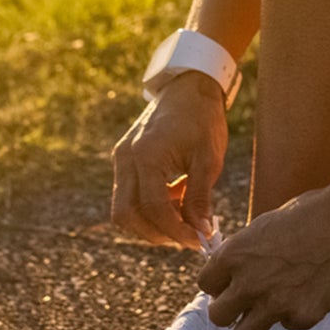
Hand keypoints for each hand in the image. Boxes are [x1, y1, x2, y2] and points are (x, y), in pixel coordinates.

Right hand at [108, 72, 227, 249]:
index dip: (176, 231)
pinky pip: (128, 194)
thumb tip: (202, 234)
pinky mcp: (124, 159)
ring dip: (151, 222)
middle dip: (156, 234)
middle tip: (186, 237)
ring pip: (123, 209)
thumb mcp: (208, 159)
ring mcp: (121, 158)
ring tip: (183, 216)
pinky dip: (148, 206)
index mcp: (147, 156)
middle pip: (126, 215)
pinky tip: (176, 197)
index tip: (199, 241)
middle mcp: (126, 158)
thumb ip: (200, 198)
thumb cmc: (202, 119)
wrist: (188, 88)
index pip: (154, 209)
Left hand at [197, 185, 329, 329]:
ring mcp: (275, 304)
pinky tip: (308, 293)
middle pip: (218, 316)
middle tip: (245, 303)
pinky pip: (287, 326)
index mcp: (234, 255)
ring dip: (253, 324)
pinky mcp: (302, 317)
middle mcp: (249, 283)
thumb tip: (234, 272)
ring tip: (270, 309)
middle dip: (230, 310)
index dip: (219, 284)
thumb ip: (244, 253)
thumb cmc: (308, 214)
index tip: (231, 282)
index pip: (206, 284)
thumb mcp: (263, 226)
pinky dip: (295, 314)